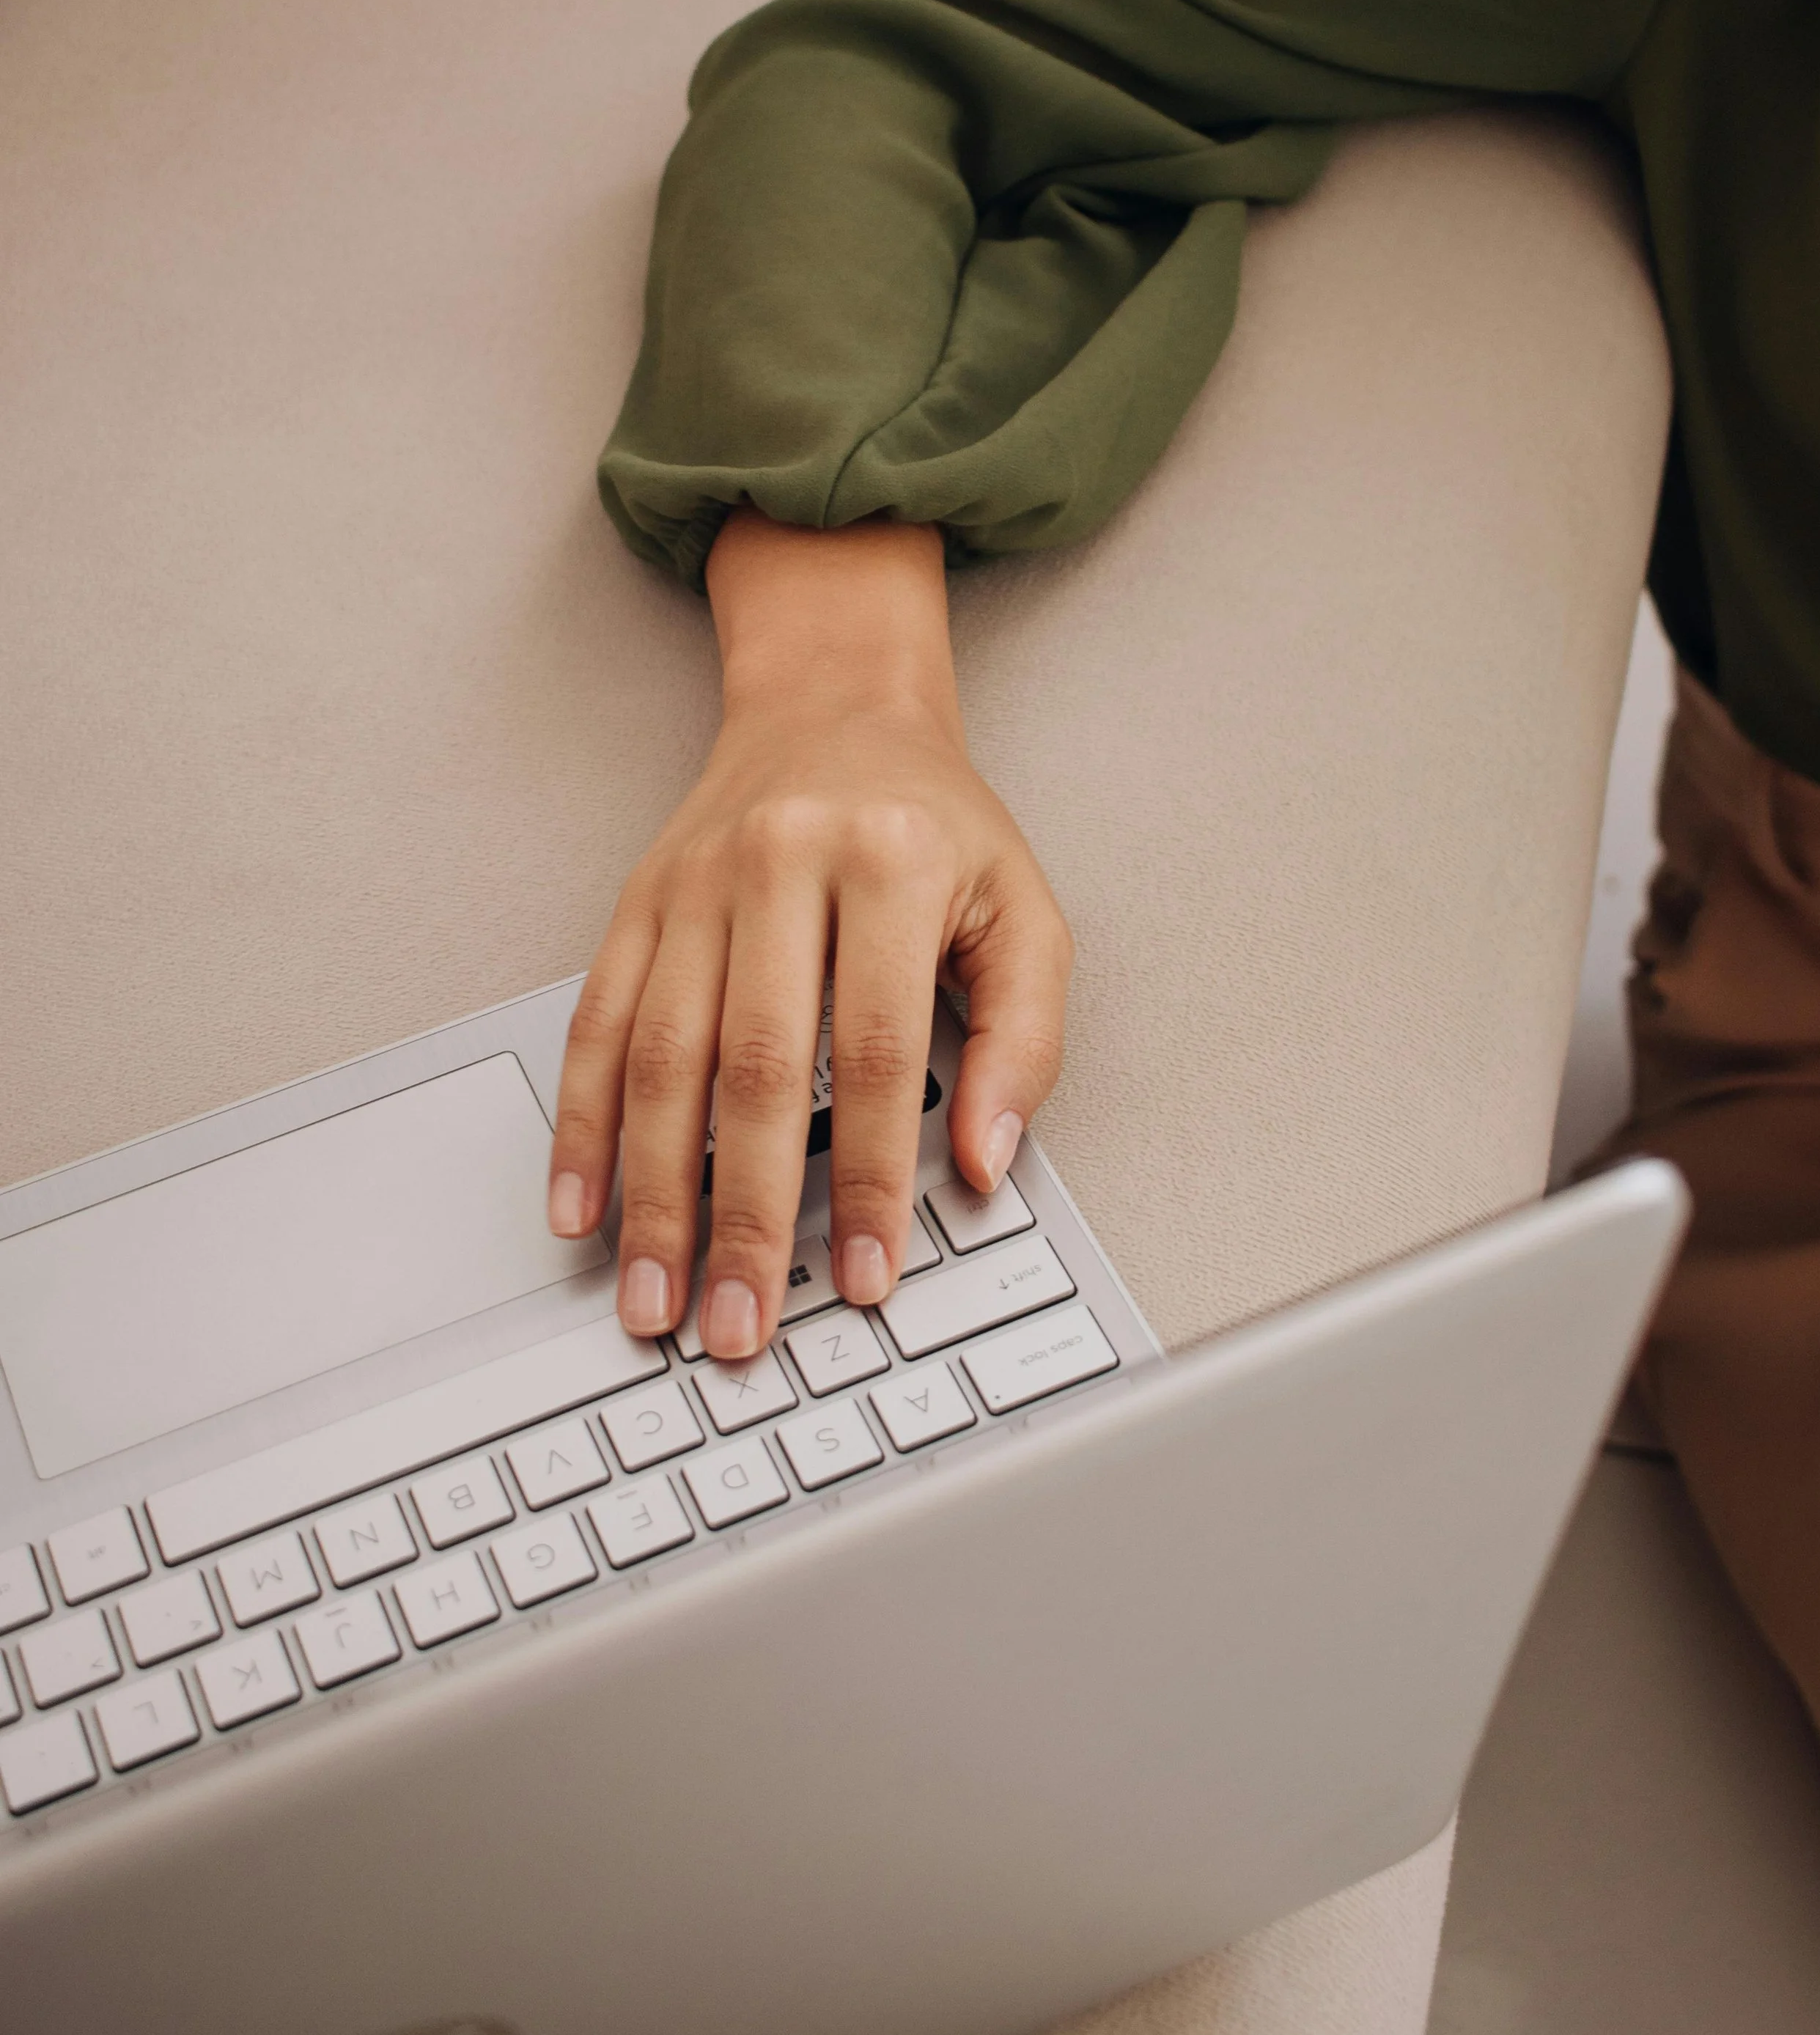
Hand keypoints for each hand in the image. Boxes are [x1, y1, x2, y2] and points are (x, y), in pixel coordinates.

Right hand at [547, 511, 1071, 1359]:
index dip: (870, 1178)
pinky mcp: (636, 904)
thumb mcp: (1023, 910)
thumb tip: (986, 1161)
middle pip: (753, 1070)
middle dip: (744, 1215)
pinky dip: (584, 1125)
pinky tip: (581, 1208)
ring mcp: (693, 886)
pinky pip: (597, 1025)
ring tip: (654, 1297)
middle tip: (739, 1326)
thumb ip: (1023, 1038)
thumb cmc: (936, 826)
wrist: (834, 708)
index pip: (874, 1053)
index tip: (867, 1278)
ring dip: (651, 1194)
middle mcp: (779, 867)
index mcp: (888, 866)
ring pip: (659, 1059)